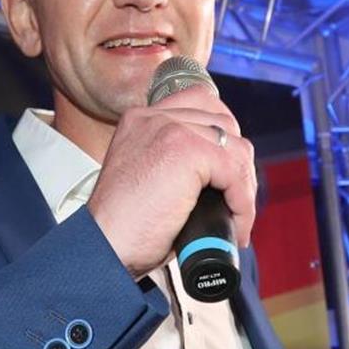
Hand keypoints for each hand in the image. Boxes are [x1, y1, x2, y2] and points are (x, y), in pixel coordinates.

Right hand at [86, 85, 256, 276]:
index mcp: (140, 119)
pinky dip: (243, 203)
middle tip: (235, 200)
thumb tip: (221, 169)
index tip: (228, 169)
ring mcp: (170, 130)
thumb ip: (172, 160)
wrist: (104, 246)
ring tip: (236, 218)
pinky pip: (236, 172)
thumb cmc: (124, 226)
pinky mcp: (187, 150)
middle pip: (224, 123)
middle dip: (238, 163)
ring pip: (236, 148)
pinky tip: (235, 225)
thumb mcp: (145, 177)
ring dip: (244, 187)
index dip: (223, 134)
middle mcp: (153, 117)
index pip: (199, 102)